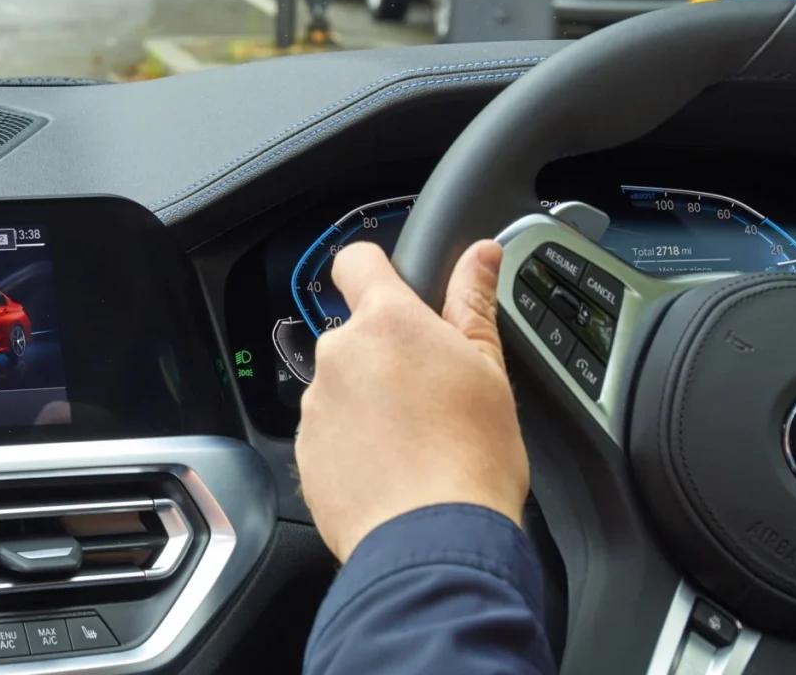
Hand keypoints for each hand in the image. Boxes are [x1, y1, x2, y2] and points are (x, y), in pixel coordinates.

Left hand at [295, 240, 529, 562]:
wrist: (433, 540)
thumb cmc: (470, 458)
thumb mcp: (489, 369)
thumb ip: (473, 303)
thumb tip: (480, 255)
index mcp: (386, 324)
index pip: (357, 262)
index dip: (374, 270)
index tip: (392, 289)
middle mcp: (339, 356)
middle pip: (357, 337)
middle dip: (386, 358)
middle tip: (429, 395)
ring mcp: (316, 406)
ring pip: (343, 388)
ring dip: (369, 403)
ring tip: (413, 442)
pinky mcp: (306, 452)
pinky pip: (330, 434)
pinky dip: (354, 445)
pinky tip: (391, 470)